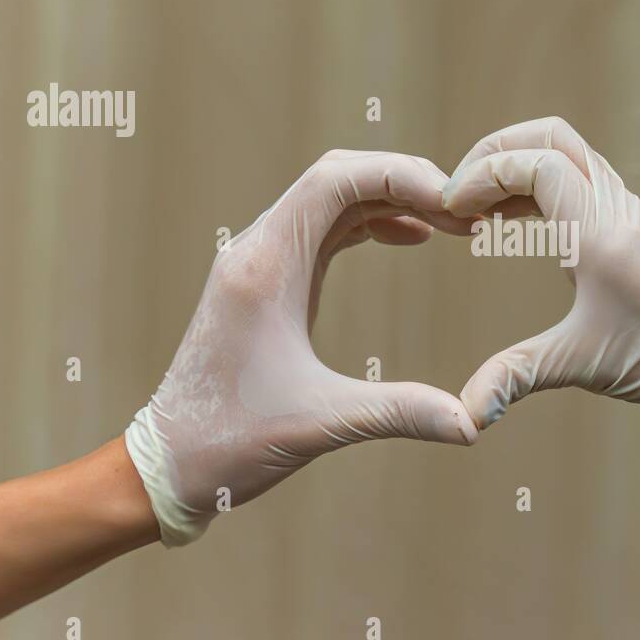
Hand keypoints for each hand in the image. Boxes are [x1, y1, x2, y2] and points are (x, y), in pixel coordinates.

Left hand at [126, 150, 479, 545]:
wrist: (166, 463)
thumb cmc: (229, 442)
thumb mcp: (322, 423)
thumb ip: (400, 413)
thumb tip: (472, 424)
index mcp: (265, 267)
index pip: (336, 180)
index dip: (401, 176)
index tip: (455, 202)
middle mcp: (258, 250)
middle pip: (338, 176)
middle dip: (405, 180)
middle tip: (465, 209)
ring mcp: (260, 261)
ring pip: (333, 198)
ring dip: (392, 198)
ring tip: (452, 221)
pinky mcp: (267, 280)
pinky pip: (325, 226)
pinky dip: (371, 221)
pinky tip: (412, 235)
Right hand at [442, 117, 639, 476]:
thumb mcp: (585, 365)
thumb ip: (517, 377)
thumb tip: (465, 418)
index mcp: (603, 231)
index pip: (537, 163)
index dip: (484, 174)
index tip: (450, 211)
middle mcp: (618, 207)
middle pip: (550, 136)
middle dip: (494, 152)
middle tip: (455, 195)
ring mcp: (628, 210)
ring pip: (566, 153)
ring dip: (515, 167)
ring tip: (474, 213)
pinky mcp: (632, 224)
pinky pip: (577, 179)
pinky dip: (536, 185)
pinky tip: (511, 224)